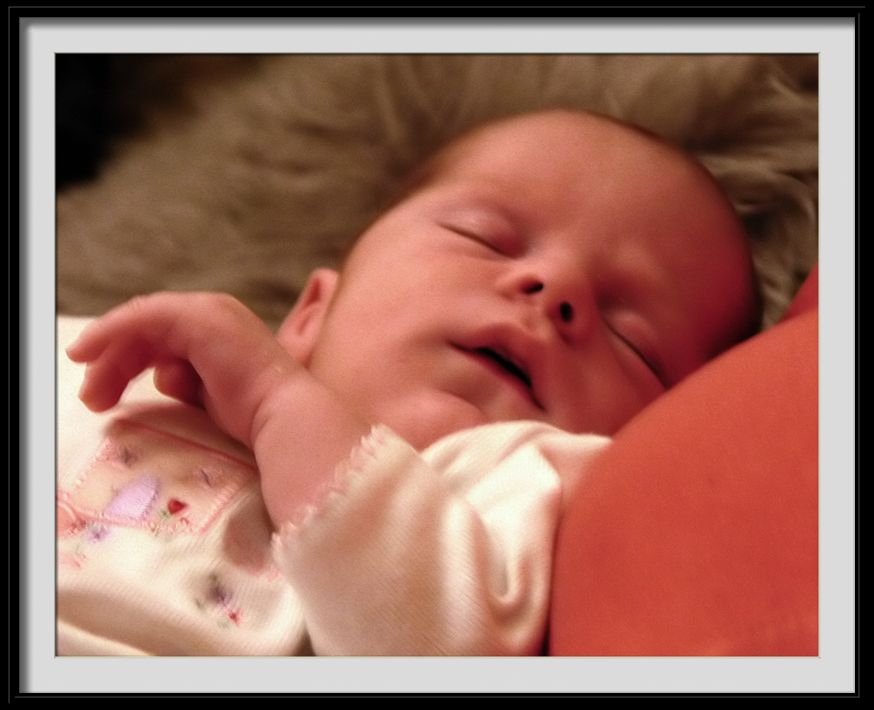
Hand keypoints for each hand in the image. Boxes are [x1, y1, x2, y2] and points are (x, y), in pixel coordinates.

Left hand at [66, 292, 299, 446]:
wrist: (283, 416)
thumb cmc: (255, 415)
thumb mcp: (210, 395)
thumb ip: (186, 379)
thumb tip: (163, 377)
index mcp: (221, 329)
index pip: (160, 336)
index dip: (126, 360)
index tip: (102, 393)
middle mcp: (215, 311)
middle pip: (146, 330)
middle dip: (113, 363)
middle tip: (92, 399)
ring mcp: (207, 311)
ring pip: (140, 323)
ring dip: (108, 357)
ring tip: (92, 394)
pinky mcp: (198, 318)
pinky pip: (141, 317)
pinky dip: (110, 332)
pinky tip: (88, 354)